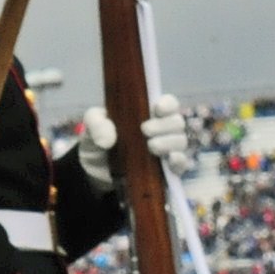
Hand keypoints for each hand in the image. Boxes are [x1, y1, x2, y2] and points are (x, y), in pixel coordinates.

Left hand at [73, 93, 188, 187]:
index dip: (168, 104)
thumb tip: (107, 140)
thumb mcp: (92, 124)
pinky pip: (182, 164)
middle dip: (164, 125)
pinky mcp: (167, 170)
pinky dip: (179, 160)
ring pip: (181, 141)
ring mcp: (166, 149)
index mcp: (148, 112)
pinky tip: (170, 159)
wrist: (95, 168)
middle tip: (145, 130)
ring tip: (150, 146)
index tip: (157, 109)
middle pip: (177, 122)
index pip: (169, 103)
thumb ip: (96, 123)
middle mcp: (162, 129)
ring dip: (168, 142)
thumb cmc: (99, 137)